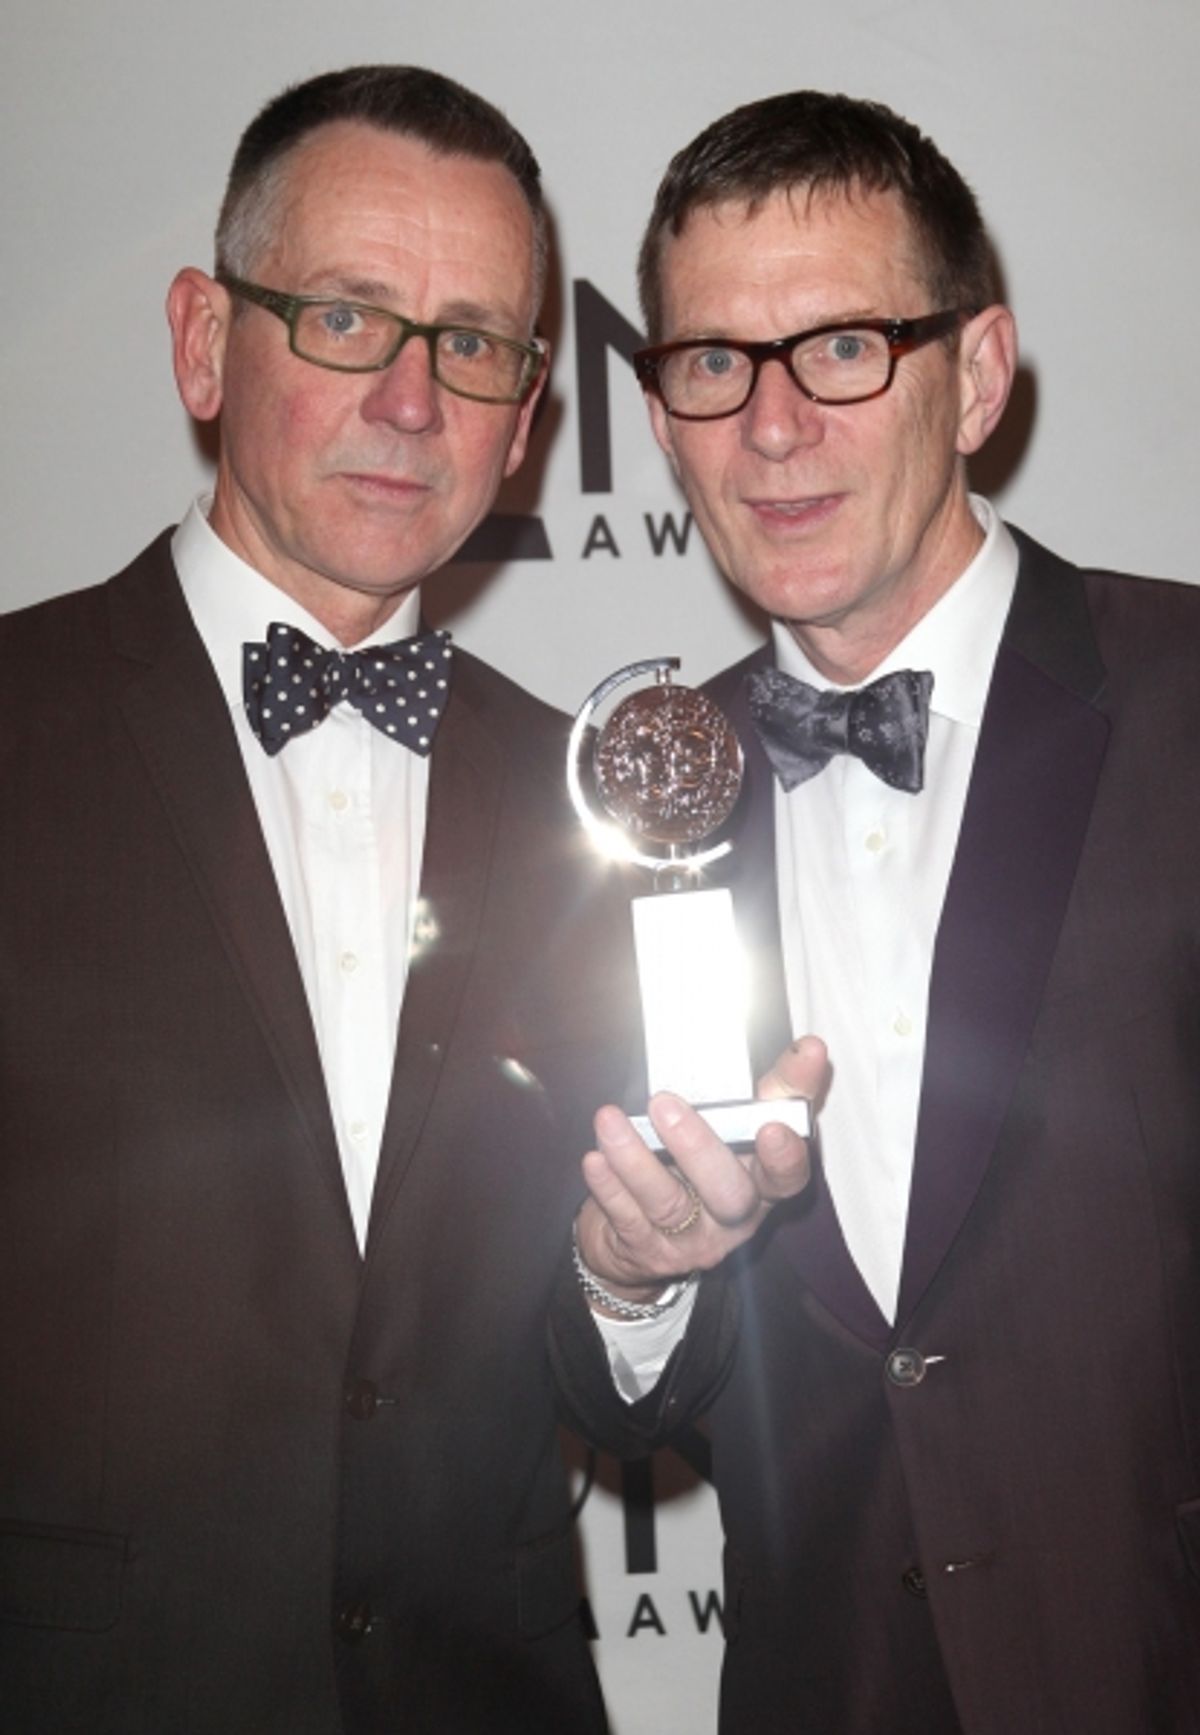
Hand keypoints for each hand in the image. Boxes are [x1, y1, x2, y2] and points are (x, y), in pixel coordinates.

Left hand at [575, 1036, 826, 1306]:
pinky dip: (610, 1187)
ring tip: (609, 1119)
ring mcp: (692, 1240)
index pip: (788, 1176)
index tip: (774, 1127)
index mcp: (763, 1184)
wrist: (647, 1232)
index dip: (786, 1157)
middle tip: (664, 1103)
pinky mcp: (648, 1250)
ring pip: (669, 1204)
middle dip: (697, 1148)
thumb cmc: (703, 1163)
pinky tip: (596, 1158)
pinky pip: (628, 1219)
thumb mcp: (741, 1129)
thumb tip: (812, 1047)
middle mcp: (735, 1219)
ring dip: (635, 1160)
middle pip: (728, 1194)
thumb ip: (776, 1091)